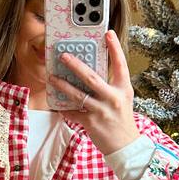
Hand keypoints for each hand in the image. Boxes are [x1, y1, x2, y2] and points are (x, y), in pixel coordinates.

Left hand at [48, 29, 141, 154]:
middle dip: (75, 65)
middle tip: (63, 56)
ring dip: (63, 86)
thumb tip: (90, 73)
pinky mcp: (92, 123)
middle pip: (92, 78)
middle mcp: (113, 98)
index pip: (120, 65)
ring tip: (52, 78)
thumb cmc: (122, 120)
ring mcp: (102, 111)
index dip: (115, 48)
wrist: (126, 146)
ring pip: (78, 95)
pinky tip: (58, 105)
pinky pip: (74, 113)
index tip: (108, 33)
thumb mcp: (122, 99)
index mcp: (123, 89)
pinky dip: (65, 109)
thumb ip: (110, 86)